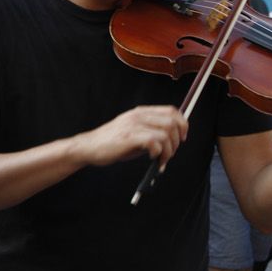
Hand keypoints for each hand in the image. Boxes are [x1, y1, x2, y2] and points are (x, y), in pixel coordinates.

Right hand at [73, 105, 189, 166]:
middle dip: (177, 141)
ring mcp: (133, 125)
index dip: (182, 124)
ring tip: (161, 159)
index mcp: (140, 112)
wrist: (89, 147)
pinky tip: (152, 159)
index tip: (182, 138)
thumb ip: (150, 131)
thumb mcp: (133, 131)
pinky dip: (158, 153)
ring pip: (166, 133)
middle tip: (170, 153)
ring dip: (169, 150)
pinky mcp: (129, 137)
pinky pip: (154, 142)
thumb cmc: (111, 143)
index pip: (171, 111)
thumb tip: (171, 140)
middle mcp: (138, 116)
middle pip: (172, 122)